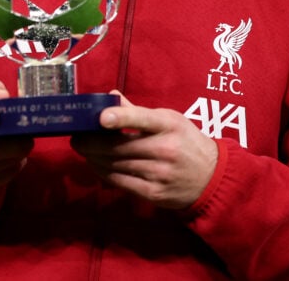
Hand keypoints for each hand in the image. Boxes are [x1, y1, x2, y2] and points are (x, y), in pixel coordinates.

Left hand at [71, 93, 217, 209]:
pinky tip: (97, 165)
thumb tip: (111, 97)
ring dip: (94, 158)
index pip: (143, 119)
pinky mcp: (153, 193)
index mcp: (169, 125)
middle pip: (119, 147)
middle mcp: (165, 149)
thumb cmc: (186, 142)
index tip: (100, 118)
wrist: (211, 177)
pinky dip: (103, 173)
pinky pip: (120, 182)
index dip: (121, 117)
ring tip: (84, 150)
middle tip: (77, 137)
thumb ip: (139, 112)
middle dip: (91, 143)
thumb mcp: (170, 119)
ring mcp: (159, 173)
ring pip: (115, 165)